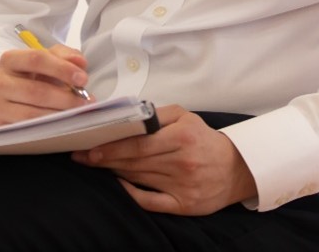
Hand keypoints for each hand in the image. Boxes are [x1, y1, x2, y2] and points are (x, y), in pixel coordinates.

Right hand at [0, 43, 90, 127]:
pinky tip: (62, 125)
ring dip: (60, 115)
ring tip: (78, 114)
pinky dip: (48, 128)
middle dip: (66, 98)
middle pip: (36, 90)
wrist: (4, 102)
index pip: (37, 59)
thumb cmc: (29, 78)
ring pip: (32, 114)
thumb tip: (80, 63)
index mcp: (10, 59)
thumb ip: (64, 56)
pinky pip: (27, 129)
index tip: (83, 79)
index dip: (62, 69)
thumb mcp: (45, 62)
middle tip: (86, 102)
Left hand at [71, 105, 258, 215]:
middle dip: (105, 160)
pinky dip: (131, 194)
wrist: (236, 168)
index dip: (111, 147)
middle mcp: (182, 162)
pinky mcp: (183, 205)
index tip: (89, 147)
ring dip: (114, 172)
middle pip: (134, 162)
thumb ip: (157, 114)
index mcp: (182, 137)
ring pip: (139, 179)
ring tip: (95, 166)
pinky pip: (150, 201)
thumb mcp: (185, 116)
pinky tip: (119, 184)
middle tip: (82, 157)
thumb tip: (128, 116)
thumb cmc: (204, 139)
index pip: (138, 144)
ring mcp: (182, 185)